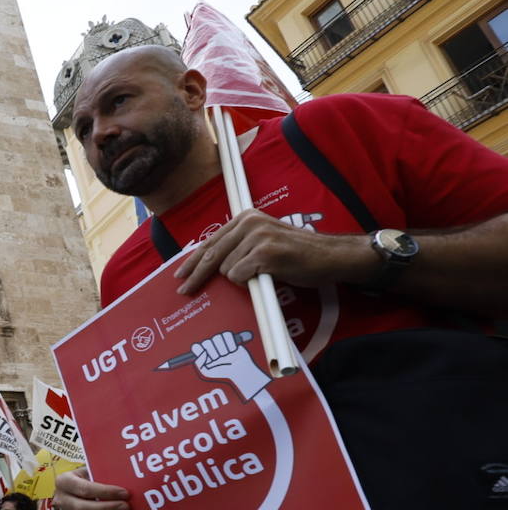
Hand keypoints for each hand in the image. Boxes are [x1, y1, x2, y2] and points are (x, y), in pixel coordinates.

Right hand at [55, 467, 130, 509]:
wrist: (75, 483)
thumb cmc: (87, 474)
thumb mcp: (89, 468)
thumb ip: (101, 473)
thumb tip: (124, 477)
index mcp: (64, 481)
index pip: (85, 489)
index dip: (106, 492)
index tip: (125, 493)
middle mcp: (61, 499)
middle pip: (83, 509)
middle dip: (107, 509)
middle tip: (126, 507)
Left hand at [174, 208, 375, 295]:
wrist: (329, 256)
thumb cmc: (295, 254)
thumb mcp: (262, 242)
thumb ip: (238, 247)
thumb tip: (208, 264)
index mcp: (246, 218)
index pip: (211, 241)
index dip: (193, 261)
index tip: (180, 275)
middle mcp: (249, 223)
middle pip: (211, 255)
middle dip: (196, 275)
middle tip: (184, 291)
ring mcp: (257, 236)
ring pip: (226, 269)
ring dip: (240, 278)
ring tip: (261, 274)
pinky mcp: (265, 253)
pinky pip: (239, 276)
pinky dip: (248, 282)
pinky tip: (266, 276)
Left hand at [191, 332, 269, 400]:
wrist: (238, 371)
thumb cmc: (223, 371)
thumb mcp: (207, 372)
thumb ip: (199, 364)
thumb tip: (201, 353)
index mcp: (203, 352)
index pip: (196, 347)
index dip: (200, 351)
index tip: (206, 357)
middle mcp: (211, 345)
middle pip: (207, 342)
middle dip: (213, 353)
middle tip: (218, 359)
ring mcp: (220, 341)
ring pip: (217, 338)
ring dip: (222, 349)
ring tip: (226, 356)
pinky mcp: (230, 338)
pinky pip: (227, 335)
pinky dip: (230, 344)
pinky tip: (232, 351)